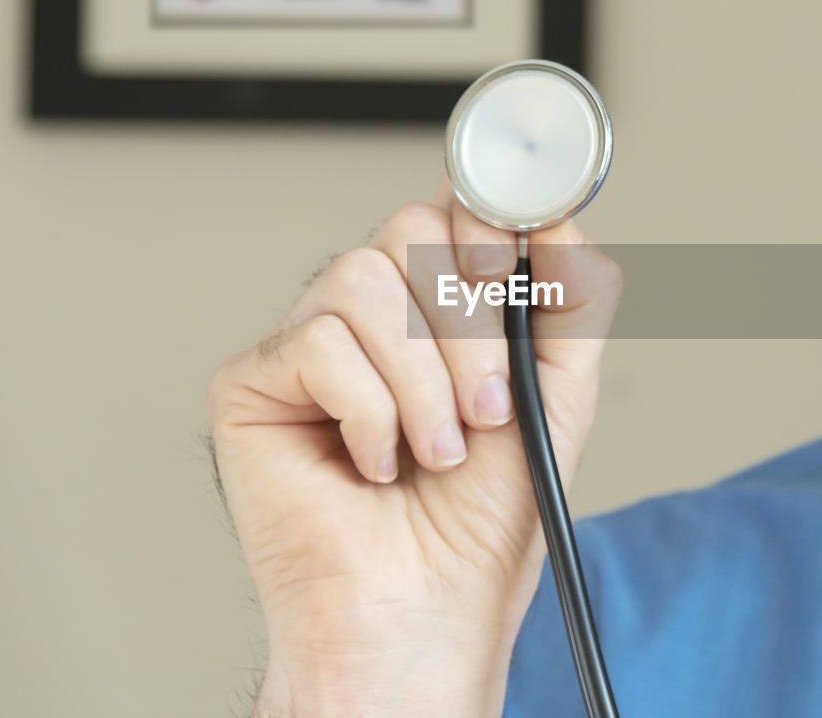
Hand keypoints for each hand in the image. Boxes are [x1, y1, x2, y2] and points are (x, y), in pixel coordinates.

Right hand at [207, 179, 622, 716]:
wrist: (427, 614)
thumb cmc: (482, 524)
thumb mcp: (557, 397)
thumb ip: (570, 303)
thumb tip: (554, 218)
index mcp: (433, 307)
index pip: (448, 207)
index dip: (482, 218)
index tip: (507, 268)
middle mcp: (368, 314)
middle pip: (409, 228)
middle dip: (468, 327)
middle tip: (485, 411)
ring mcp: (306, 342)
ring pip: (362, 280)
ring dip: (421, 380)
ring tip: (434, 451)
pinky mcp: (252, 383)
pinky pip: (317, 341)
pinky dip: (368, 411)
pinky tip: (374, 463)